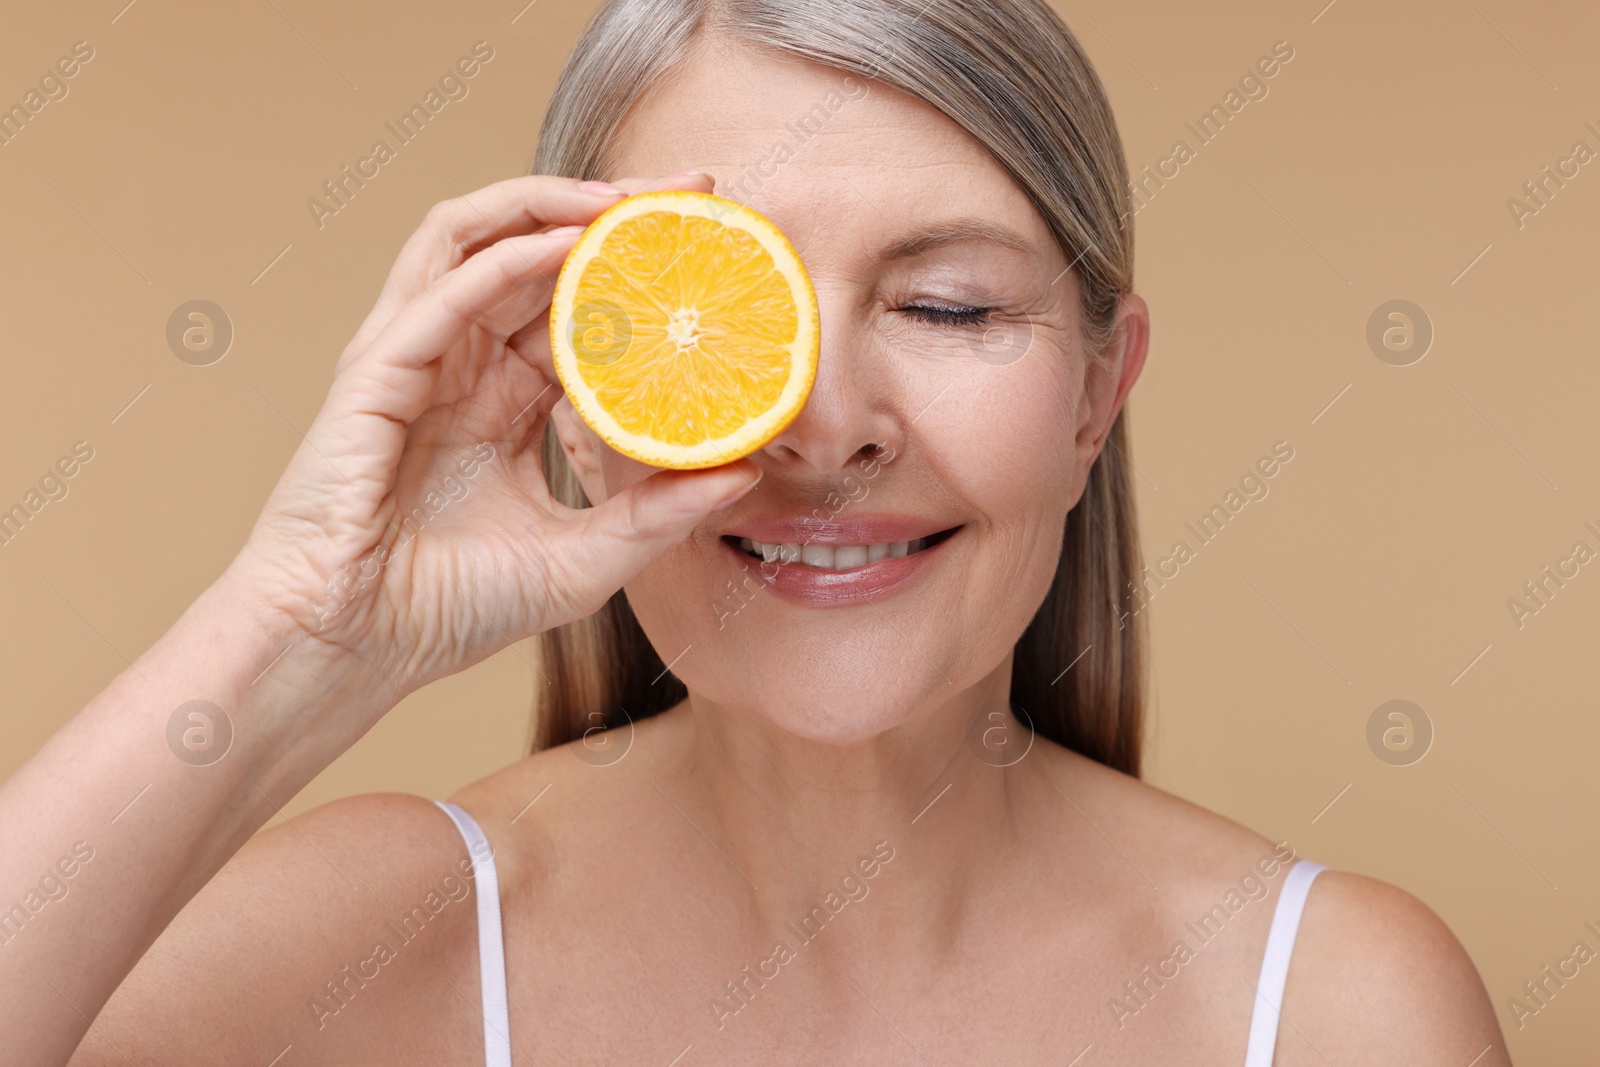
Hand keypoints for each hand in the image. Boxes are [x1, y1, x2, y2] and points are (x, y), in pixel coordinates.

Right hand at [233, 170, 758, 709]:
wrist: (352, 648)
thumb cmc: (448, 609)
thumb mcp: (585, 559)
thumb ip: (658, 514)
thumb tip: (746, 472)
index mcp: (505, 401)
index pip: (577, 308)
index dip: (637, 272)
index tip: (710, 252)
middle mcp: (463, 366)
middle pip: (537, 254)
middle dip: (612, 213)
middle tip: (692, 192)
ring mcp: (416, 360)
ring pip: (476, 240)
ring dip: (551, 205)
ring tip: (631, 196)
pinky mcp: (375, 371)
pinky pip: (442, 292)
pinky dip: (504, 257)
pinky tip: (566, 244)